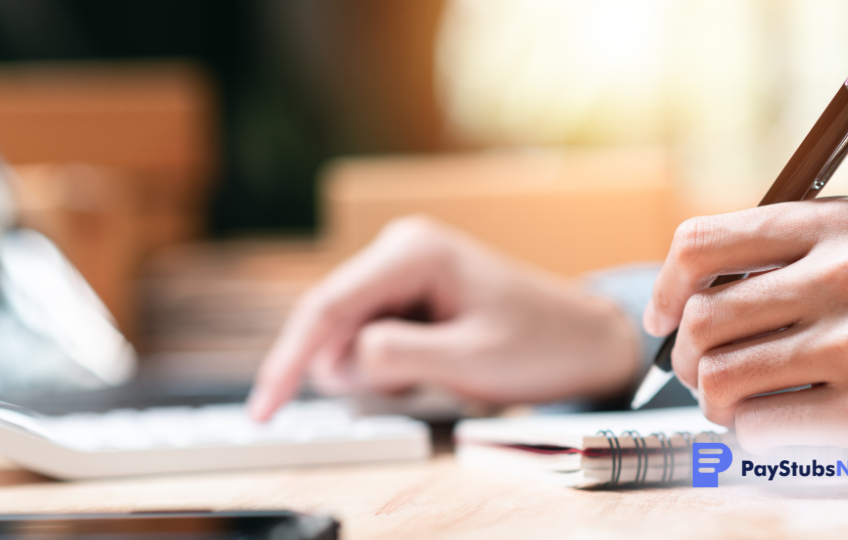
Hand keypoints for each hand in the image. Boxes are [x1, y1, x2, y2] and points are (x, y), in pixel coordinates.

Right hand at [249, 216, 640, 420]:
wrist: (583, 341)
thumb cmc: (540, 346)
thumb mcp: (470, 359)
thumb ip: (398, 357)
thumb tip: (342, 357)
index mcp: (412, 252)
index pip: (325, 307)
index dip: (287, 361)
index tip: (264, 411)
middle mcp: (399, 249)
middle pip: (332, 324)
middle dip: (360, 369)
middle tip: (420, 382)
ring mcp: (402, 269)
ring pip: (347, 336)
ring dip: (380, 370)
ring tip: (438, 369)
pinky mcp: (408, 291)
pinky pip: (370, 337)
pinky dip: (391, 365)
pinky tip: (435, 362)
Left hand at [644, 197, 847, 462]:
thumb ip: (779, 254)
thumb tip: (679, 295)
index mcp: (835, 222)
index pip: (701, 242)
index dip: (664, 285)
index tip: (661, 316)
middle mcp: (845, 273)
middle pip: (700, 318)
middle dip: (685, 355)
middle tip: (699, 370)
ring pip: (718, 377)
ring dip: (712, 399)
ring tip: (734, 401)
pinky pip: (758, 426)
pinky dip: (751, 432)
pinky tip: (778, 422)